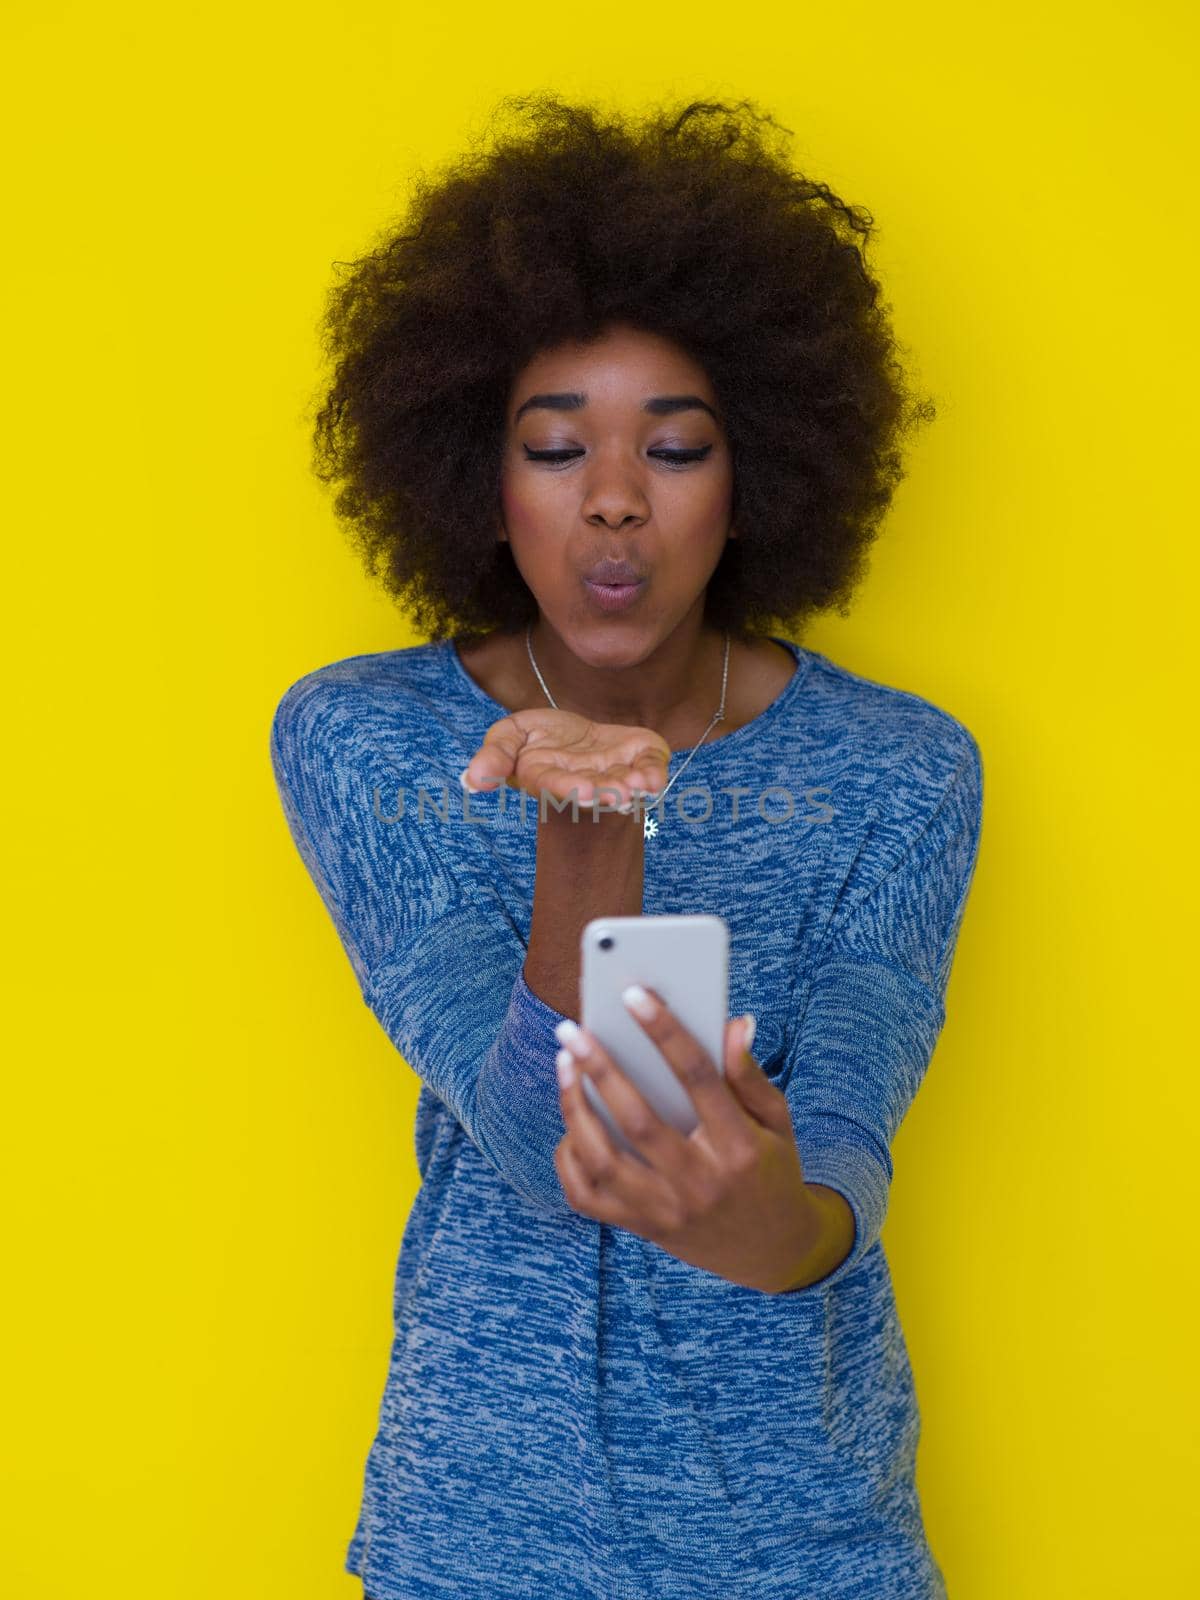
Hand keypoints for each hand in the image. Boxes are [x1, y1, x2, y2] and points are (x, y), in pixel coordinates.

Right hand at [461, 708, 670, 813]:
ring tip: (639, 786)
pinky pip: (650, 767)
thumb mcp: (509, 734)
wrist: (574, 732)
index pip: (555, 786)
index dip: (569, 790)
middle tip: (618, 794)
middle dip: (607, 793)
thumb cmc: (538, 738)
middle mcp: (584, 781)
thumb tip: (473, 780)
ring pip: (625, 785)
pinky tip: (654, 778)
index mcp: (548, 778)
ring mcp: (614, 772)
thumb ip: (494, 755)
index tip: (584, 792)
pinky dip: (653, 773)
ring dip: (633, 787)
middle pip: (595, 790)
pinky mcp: (639, 758)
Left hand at [552, 988, 821, 1293]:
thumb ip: (750, 1074)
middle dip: (600, 1069)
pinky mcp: (644, 1228)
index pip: (699, 1079)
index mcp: (740, 1146)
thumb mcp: (777, 1121)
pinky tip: (570, 1124)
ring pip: (604, 1159)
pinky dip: (569, 1159)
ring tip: (564, 1065)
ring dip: (575, 1108)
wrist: (771, 1251)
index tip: (634, 995)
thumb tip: (733, 1022)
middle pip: (638, 1121)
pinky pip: (588, 1197)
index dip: (666, 1032)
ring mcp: (668, 1210)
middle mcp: (701, 1182)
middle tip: (572, 1030)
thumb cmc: (770, 1169)